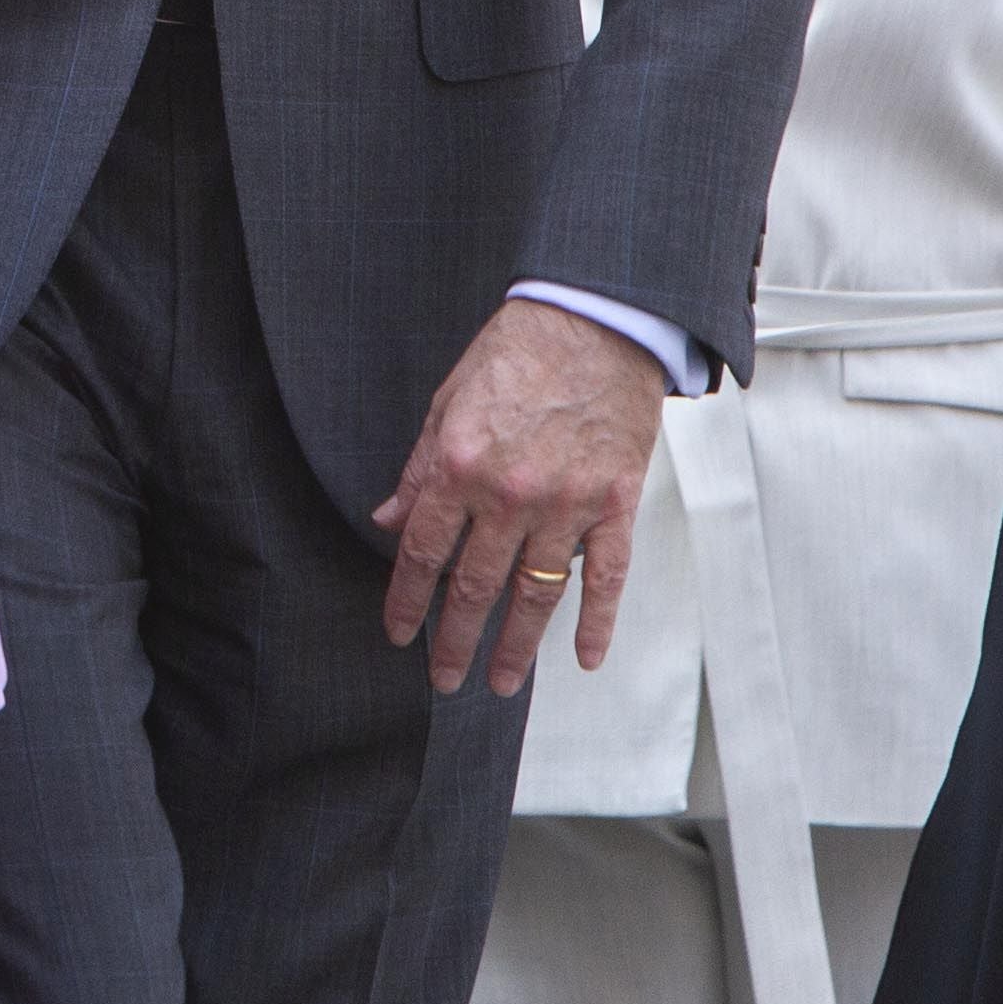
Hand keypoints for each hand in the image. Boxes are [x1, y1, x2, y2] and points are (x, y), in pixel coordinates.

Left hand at [373, 295, 664, 693]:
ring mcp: (566, 503)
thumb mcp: (448, 402)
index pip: (422, 551)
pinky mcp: (615, 503)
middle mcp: (509, 494)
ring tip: (502, 683)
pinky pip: (606, 577)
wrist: (594, 320)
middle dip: (456, 640)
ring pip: (536, 595)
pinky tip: (584, 657)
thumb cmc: (518, 352)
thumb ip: (419, 468)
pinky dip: (597, 622)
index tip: (399, 633)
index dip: (407, 600)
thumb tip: (387, 520)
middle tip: (444, 679)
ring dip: (517, 645)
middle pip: (475, 586)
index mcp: (460, 466)